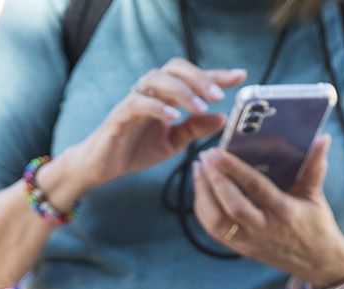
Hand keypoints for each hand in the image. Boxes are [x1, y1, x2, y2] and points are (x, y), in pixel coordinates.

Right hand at [65, 60, 245, 192]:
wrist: (102, 166)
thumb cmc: (135, 150)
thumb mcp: (173, 143)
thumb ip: (195, 129)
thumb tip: (222, 117)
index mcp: (164, 95)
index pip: (192, 78)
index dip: (216, 75)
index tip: (241, 76)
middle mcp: (150, 91)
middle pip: (175, 68)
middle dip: (199, 79)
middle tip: (218, 96)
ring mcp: (134, 100)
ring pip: (157, 79)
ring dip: (181, 91)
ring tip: (199, 108)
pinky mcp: (119, 115)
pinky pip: (138, 103)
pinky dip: (157, 107)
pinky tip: (173, 117)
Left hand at [192, 134, 343, 286]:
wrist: (316, 263)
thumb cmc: (317, 225)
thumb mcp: (316, 196)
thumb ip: (314, 166)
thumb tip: (323, 138)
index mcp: (285, 213)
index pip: (255, 188)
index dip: (234, 170)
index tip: (217, 152)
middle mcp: (264, 230)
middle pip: (231, 207)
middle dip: (213, 180)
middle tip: (204, 157)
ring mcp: (250, 243)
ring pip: (216, 222)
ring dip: (203, 194)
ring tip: (198, 170)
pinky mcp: (240, 249)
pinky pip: (214, 231)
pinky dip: (203, 209)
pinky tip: (201, 189)